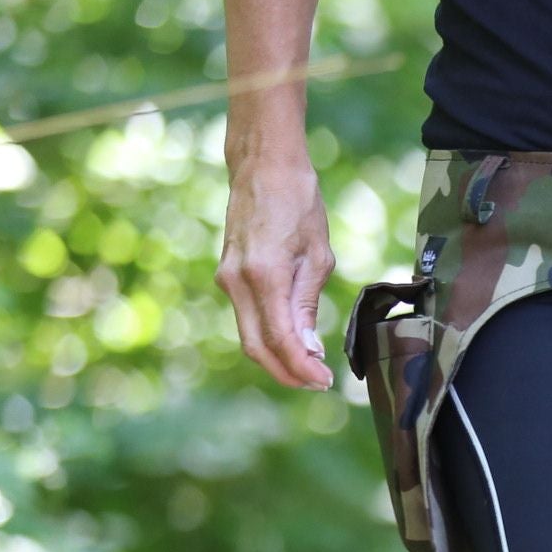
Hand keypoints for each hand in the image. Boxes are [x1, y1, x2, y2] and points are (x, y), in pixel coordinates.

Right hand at [218, 157, 334, 390]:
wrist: (262, 167)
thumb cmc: (298, 204)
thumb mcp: (317, 256)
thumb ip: (307, 304)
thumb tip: (309, 347)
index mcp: (263, 275)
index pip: (280, 339)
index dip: (301, 367)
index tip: (324, 381)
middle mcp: (237, 281)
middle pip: (256, 347)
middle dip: (287, 373)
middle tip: (318, 383)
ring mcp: (227, 279)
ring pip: (248, 336)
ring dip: (277, 359)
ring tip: (310, 370)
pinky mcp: (228, 276)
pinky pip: (246, 318)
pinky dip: (267, 338)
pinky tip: (293, 344)